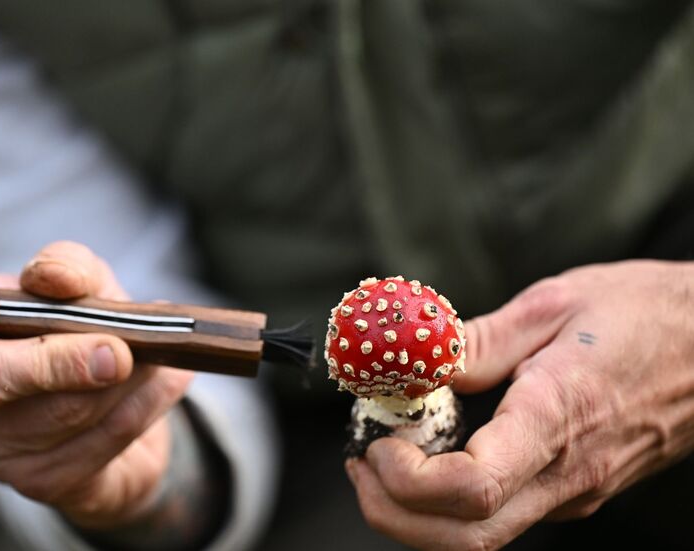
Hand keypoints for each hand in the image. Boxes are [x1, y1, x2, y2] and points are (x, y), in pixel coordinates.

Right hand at [0, 241, 192, 528]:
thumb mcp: (75, 283)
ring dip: (116, 382)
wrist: (110, 397)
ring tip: (151, 351)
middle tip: (112, 350)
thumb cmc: (73, 325)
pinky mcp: (37, 481)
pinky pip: (96, 443)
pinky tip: (159, 380)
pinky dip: (138, 407)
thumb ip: (64, 266)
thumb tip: (51, 278)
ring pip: (52, 416)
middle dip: (50, 364)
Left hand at [346, 260, 693, 549]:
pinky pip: (501, 514)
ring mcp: (574, 490)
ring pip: (481, 536)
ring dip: (415, 513)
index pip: (471, 489)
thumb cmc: (646, 313)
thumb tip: (415, 368)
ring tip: (383, 458)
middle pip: (465, 538)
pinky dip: (448, 501)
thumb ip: (476, 343)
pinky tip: (430, 454)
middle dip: (393, 514)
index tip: (376, 443)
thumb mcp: (553, 304)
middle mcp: (567, 474)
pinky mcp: (576, 489)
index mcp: (557, 420)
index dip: (406, 481)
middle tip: (359, 464)